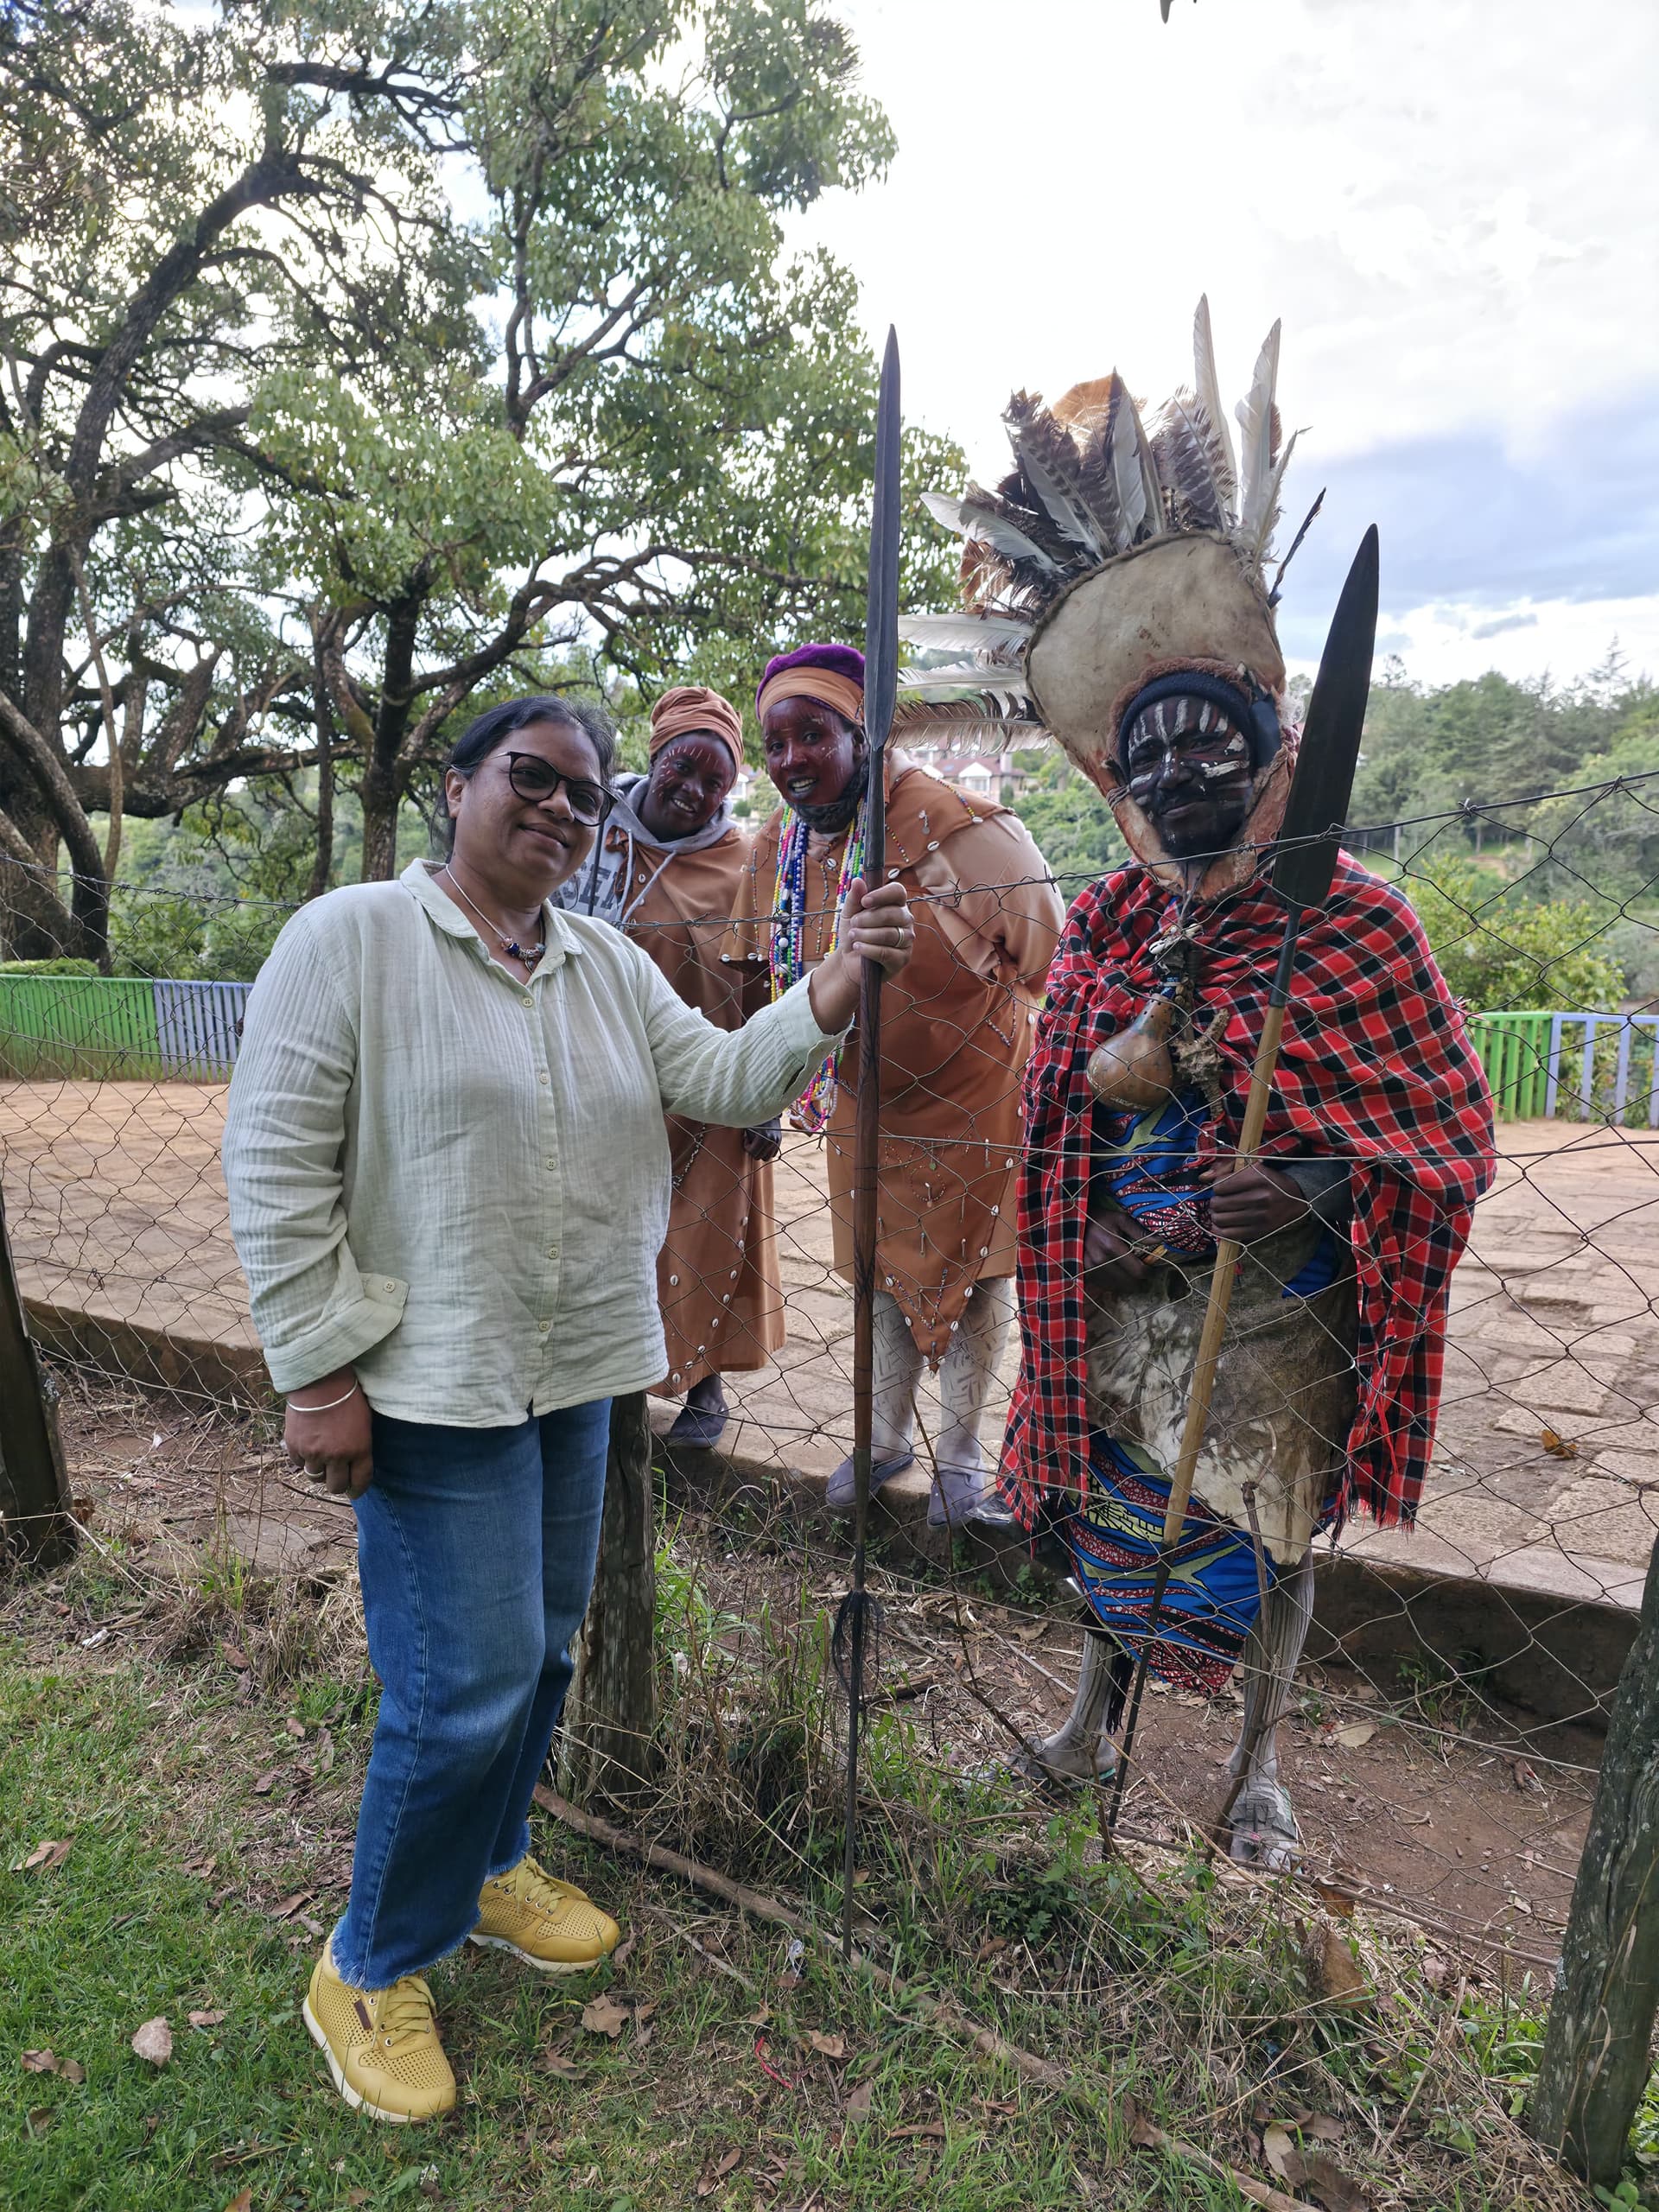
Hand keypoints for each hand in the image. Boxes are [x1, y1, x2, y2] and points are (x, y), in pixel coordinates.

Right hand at [284, 1367, 372, 1497]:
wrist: (320, 1380)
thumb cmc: (348, 1396)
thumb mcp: (364, 1422)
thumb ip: (360, 1446)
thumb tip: (355, 1465)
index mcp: (359, 1449)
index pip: (360, 1482)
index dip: (357, 1490)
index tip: (353, 1490)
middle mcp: (336, 1455)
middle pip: (335, 1486)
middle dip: (337, 1484)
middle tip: (337, 1476)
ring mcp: (313, 1452)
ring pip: (315, 1477)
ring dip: (319, 1471)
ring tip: (321, 1459)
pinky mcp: (295, 1446)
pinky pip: (299, 1463)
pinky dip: (304, 1458)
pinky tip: (308, 1446)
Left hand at [743, 1118, 782, 1161]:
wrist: (767, 1109)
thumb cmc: (754, 1118)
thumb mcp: (749, 1128)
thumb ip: (749, 1139)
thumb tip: (748, 1149)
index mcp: (763, 1137)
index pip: (752, 1153)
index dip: (747, 1147)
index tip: (746, 1139)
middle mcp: (771, 1140)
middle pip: (759, 1157)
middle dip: (754, 1150)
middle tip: (751, 1141)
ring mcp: (776, 1140)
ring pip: (767, 1157)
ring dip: (761, 1152)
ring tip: (757, 1143)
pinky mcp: (779, 1140)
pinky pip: (773, 1153)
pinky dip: (767, 1150)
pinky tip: (763, 1143)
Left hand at [806, 877, 914, 1030]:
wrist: (849, 960)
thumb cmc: (854, 933)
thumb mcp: (849, 913)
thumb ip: (854, 898)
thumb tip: (858, 880)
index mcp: (895, 905)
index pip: (898, 892)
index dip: (882, 895)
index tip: (865, 901)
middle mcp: (905, 920)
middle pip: (892, 914)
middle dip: (868, 919)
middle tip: (854, 925)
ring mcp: (906, 940)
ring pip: (889, 934)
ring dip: (866, 935)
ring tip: (853, 937)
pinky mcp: (903, 958)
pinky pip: (886, 952)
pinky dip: (868, 949)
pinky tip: (858, 948)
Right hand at [1082, 1207, 1153, 1291]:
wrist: (1073, 1222)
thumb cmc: (1100, 1219)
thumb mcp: (1120, 1219)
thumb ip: (1139, 1231)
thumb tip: (1160, 1241)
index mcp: (1112, 1246)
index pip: (1138, 1270)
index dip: (1149, 1273)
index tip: (1153, 1269)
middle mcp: (1101, 1260)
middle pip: (1129, 1283)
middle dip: (1139, 1280)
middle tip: (1143, 1273)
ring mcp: (1091, 1268)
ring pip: (1117, 1286)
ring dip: (1127, 1283)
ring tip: (1131, 1274)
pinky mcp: (1084, 1272)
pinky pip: (1105, 1286)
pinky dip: (1114, 1283)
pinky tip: (1117, 1274)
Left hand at [1203, 1157, 1305, 1241]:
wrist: (1295, 1198)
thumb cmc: (1267, 1180)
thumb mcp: (1251, 1167)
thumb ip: (1226, 1169)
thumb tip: (1203, 1178)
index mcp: (1257, 1178)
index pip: (1220, 1186)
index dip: (1217, 1187)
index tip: (1223, 1187)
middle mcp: (1259, 1197)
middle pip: (1218, 1203)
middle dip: (1215, 1201)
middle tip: (1221, 1200)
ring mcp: (1260, 1216)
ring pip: (1220, 1219)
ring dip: (1216, 1215)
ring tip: (1222, 1211)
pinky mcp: (1259, 1231)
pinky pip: (1228, 1234)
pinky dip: (1219, 1229)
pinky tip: (1222, 1223)